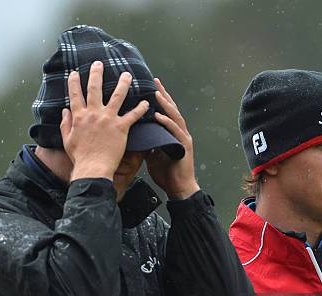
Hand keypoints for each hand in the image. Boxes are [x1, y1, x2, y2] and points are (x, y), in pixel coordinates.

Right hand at [60, 61, 149, 182]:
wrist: (93, 168)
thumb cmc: (80, 157)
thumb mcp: (67, 140)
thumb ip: (65, 123)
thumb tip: (64, 111)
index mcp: (79, 117)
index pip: (75, 95)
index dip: (74, 82)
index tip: (74, 72)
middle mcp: (94, 114)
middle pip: (95, 89)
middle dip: (96, 74)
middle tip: (99, 63)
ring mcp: (108, 119)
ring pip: (117, 96)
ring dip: (123, 84)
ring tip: (127, 74)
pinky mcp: (121, 128)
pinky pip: (132, 115)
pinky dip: (140, 108)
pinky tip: (146, 102)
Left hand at [146, 78, 199, 199]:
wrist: (178, 188)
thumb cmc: (166, 173)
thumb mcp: (152, 155)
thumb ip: (148, 143)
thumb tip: (136, 135)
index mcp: (172, 133)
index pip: (165, 112)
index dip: (159, 99)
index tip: (150, 86)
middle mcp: (179, 132)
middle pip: (171, 109)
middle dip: (163, 94)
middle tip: (155, 81)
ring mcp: (183, 138)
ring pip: (175, 116)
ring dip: (166, 104)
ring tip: (156, 93)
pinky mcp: (184, 146)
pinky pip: (176, 131)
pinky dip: (167, 122)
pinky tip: (159, 115)